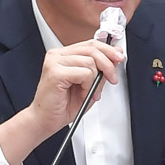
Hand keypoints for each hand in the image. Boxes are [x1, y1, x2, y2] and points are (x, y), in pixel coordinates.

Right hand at [0, 40, 123, 164]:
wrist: (45, 121)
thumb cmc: (62, 106)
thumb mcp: (89, 86)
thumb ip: (100, 71)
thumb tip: (114, 58)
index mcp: (64, 55)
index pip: (90, 44)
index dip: (108, 50)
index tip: (119, 57)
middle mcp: (57, 55)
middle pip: (92, 49)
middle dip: (108, 65)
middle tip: (112, 78)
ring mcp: (54, 62)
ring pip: (90, 62)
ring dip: (94, 81)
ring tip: (87, 92)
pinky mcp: (55, 72)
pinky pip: (84, 73)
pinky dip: (87, 85)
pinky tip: (81, 93)